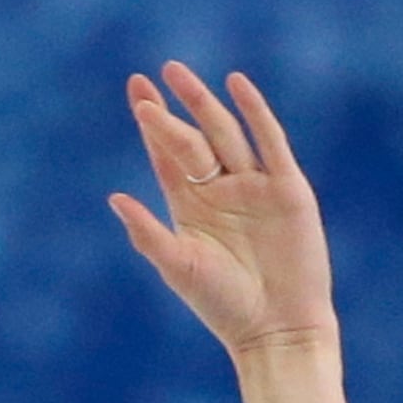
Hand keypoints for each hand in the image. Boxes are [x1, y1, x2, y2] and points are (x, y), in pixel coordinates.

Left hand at [108, 65, 336, 356]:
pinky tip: (237, 86)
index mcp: (191, 207)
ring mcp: (255, 187)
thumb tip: (114, 197)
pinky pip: (270, 142)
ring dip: (204, 103)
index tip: (137, 91)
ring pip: (226, 133)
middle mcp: (221, 191)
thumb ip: (148, 233)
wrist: (278, 328)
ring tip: (180, 75)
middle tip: (154, 77)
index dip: (153, 124)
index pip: (167, 155)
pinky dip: (255, 113)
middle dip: (174, 108)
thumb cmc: (224, 306)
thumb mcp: (180, 267)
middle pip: (193, 138)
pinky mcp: (287, 189)